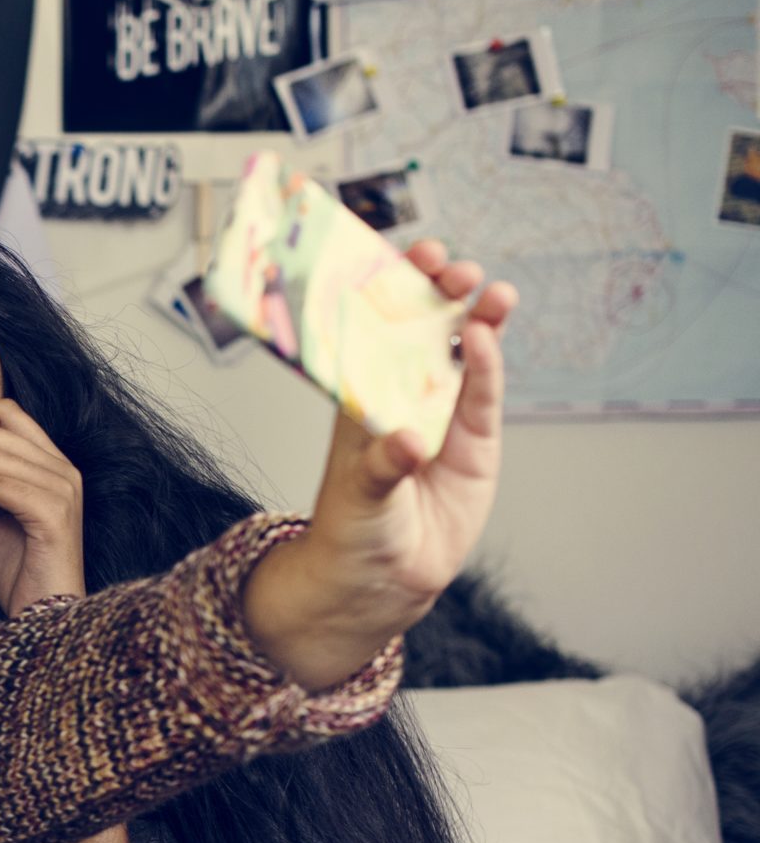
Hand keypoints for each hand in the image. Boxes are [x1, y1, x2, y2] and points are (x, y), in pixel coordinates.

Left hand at [246, 242, 515, 688]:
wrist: (380, 582)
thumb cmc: (352, 532)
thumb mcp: (358, 498)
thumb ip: (382, 467)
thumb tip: (407, 444)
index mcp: (360, 397)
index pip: (374, 331)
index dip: (389, 292)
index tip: (401, 260)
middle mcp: (402, 397)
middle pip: (424, 332)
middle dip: (438, 295)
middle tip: (450, 270)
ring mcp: (442, 415)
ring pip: (463, 355)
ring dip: (477, 320)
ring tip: (490, 292)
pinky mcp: (475, 442)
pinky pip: (484, 396)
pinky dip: (489, 367)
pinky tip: (490, 337)